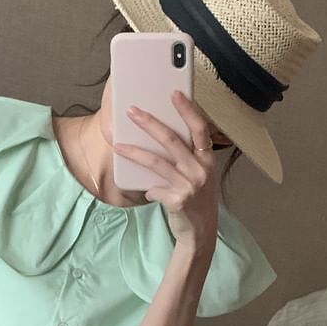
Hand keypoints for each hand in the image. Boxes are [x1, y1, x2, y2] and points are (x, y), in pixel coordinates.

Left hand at [113, 90, 218, 252]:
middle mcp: (202, 170)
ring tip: (118, 145)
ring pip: (156, 162)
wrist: (202, 232)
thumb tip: (157, 134)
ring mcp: (190, 185)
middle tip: (132, 111)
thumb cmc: (196, 197)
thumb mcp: (199, 173)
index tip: (174, 93)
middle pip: (172, 140)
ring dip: (134, 152)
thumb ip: (186, 156)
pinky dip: (146, 188)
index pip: (200, 128)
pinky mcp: (178, 200)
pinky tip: (145, 190)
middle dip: (149, 123)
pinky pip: (153, 188)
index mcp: (207, 159)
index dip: (187, 109)